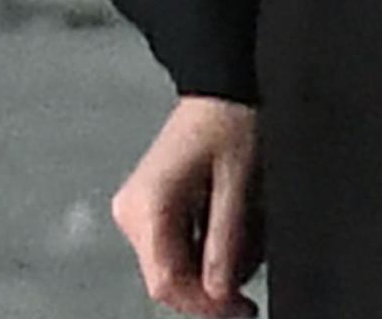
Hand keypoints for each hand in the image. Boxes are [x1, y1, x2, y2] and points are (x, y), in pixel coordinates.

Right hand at [111, 94, 261, 316]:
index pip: (166, 282)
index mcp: (147, 205)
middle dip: (212, 287)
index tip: (240, 309)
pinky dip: (207, 249)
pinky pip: (177, 248)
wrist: (220, 85)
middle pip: (167, 279)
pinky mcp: (151, 209)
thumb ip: (226, 241)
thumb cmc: (228, 119)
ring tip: (247, 239)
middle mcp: (133, 211)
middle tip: (249, 282)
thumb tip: (220, 292)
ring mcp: (138, 211)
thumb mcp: (238, 183)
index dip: (205, 305)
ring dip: (212, 267)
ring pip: (173, 267)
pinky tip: (232, 229)